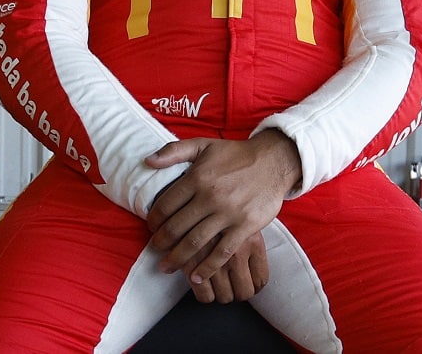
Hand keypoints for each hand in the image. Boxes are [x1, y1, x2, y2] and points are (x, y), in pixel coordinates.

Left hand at [144, 132, 300, 289]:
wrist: (273, 162)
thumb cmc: (236, 155)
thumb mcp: (204, 145)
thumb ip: (173, 151)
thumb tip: (148, 161)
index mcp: (197, 177)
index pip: (165, 205)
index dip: (154, 220)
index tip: (152, 228)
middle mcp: (210, 197)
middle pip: (176, 227)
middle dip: (161, 242)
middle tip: (155, 249)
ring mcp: (228, 214)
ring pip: (195, 242)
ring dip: (177, 258)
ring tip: (167, 266)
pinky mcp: (245, 227)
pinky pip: (222, 253)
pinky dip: (207, 268)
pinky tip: (196, 277)